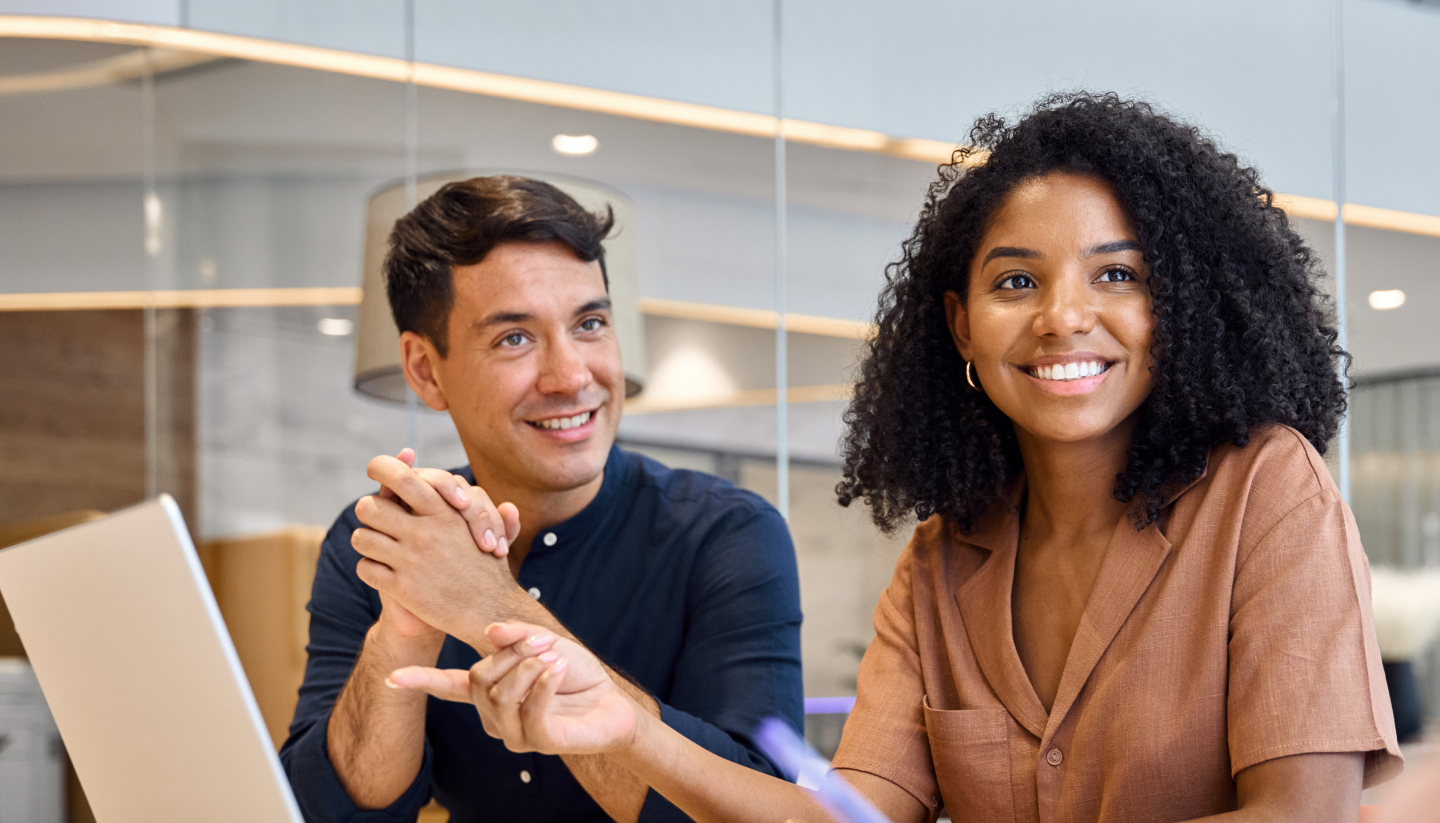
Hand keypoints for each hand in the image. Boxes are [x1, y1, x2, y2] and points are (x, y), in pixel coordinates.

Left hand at [353, 454, 524, 644]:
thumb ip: (448, 490)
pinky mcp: (402, 588)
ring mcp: (411, 560)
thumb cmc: (484, 564)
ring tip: (378, 548)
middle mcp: (425, 532)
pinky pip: (366, 568)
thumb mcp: (478, 523)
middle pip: (369, 506)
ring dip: (367, 542)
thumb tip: (409, 453)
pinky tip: (384, 572)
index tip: (374, 470)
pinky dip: (370, 570)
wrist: (491, 610)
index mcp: (444, 512)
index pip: (402, 478)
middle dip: (369, 512)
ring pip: (362, 537)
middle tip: (377, 519)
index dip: (381, 468)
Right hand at [387, 621, 637, 755]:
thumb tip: (489, 631)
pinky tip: (559, 671)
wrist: (609, 703)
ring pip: (500, 695)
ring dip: (529, 668)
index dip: (419, 680)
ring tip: (554, 657)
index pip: (447, 687)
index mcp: (489, 691)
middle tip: (543, 642)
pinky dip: (544, 684)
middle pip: (478, 678)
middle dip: (510, 653)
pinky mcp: (539, 743)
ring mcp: (513, 733)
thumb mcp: (544, 642)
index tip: (391, 676)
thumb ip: (517, 636)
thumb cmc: (573, 673)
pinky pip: (530, 711)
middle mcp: (494, 715)